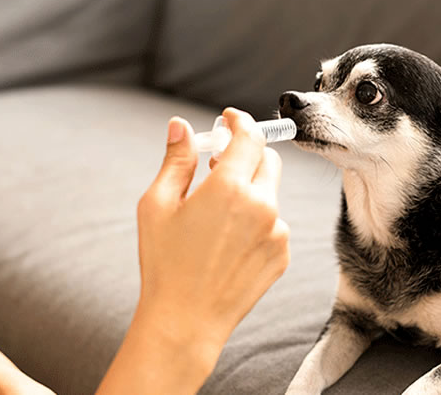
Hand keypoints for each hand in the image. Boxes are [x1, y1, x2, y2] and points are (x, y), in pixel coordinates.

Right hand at [136, 107, 288, 365]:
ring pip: (270, 193)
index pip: (250, 136)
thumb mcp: (158, 205)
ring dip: (250, 191)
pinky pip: (274, 222)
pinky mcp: (282, 253)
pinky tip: (228, 243)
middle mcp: (262, 205)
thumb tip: (181, 125)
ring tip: (216, 218)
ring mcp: (277, 230)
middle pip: (267, 160)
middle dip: (247, 154)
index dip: (240, 120)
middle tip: (218, 166)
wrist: (186, 322)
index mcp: (230, 187)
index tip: (229, 118)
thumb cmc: (165, 263)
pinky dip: (257, 220)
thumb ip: (177, 160)